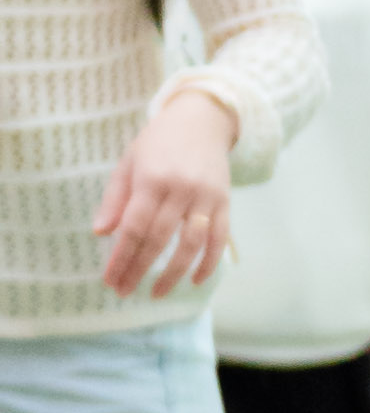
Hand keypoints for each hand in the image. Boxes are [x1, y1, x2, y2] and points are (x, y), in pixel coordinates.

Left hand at [93, 79, 235, 302]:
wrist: (202, 120)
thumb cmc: (158, 142)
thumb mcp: (129, 162)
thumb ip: (115, 198)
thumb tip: (102, 232)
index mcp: (152, 178)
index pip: (134, 227)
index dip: (121, 257)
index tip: (110, 279)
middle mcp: (180, 189)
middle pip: (158, 239)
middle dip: (140, 269)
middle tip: (125, 291)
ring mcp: (206, 196)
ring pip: (191, 243)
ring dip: (174, 273)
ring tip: (157, 293)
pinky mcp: (225, 201)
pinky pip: (219, 238)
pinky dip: (209, 262)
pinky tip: (196, 280)